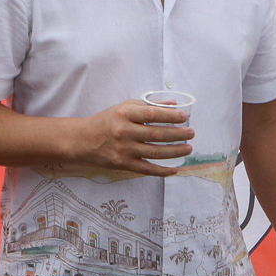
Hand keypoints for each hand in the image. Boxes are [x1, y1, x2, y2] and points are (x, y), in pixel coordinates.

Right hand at [66, 100, 193, 177]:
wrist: (84, 140)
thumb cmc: (108, 121)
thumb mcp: (125, 107)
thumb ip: (149, 106)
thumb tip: (174, 105)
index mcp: (124, 114)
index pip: (151, 114)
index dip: (170, 116)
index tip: (184, 116)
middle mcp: (124, 131)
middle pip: (156, 134)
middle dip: (177, 134)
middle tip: (191, 133)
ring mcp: (124, 150)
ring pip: (155, 152)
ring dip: (175, 151)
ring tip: (188, 148)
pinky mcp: (123, 164)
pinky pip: (147, 169)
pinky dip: (162, 170)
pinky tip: (175, 169)